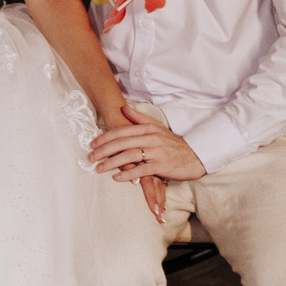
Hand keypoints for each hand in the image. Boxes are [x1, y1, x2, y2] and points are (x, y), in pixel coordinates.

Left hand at [90, 101, 205, 185]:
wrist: (196, 155)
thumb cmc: (174, 143)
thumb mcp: (157, 127)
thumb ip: (140, 118)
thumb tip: (124, 107)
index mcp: (148, 129)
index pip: (122, 131)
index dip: (105, 137)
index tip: (92, 144)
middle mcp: (150, 138)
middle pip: (122, 142)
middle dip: (103, 150)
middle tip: (90, 157)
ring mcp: (156, 152)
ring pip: (129, 155)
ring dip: (112, 162)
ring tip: (99, 168)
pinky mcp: (161, 165)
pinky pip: (142, 170)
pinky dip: (129, 174)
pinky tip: (117, 178)